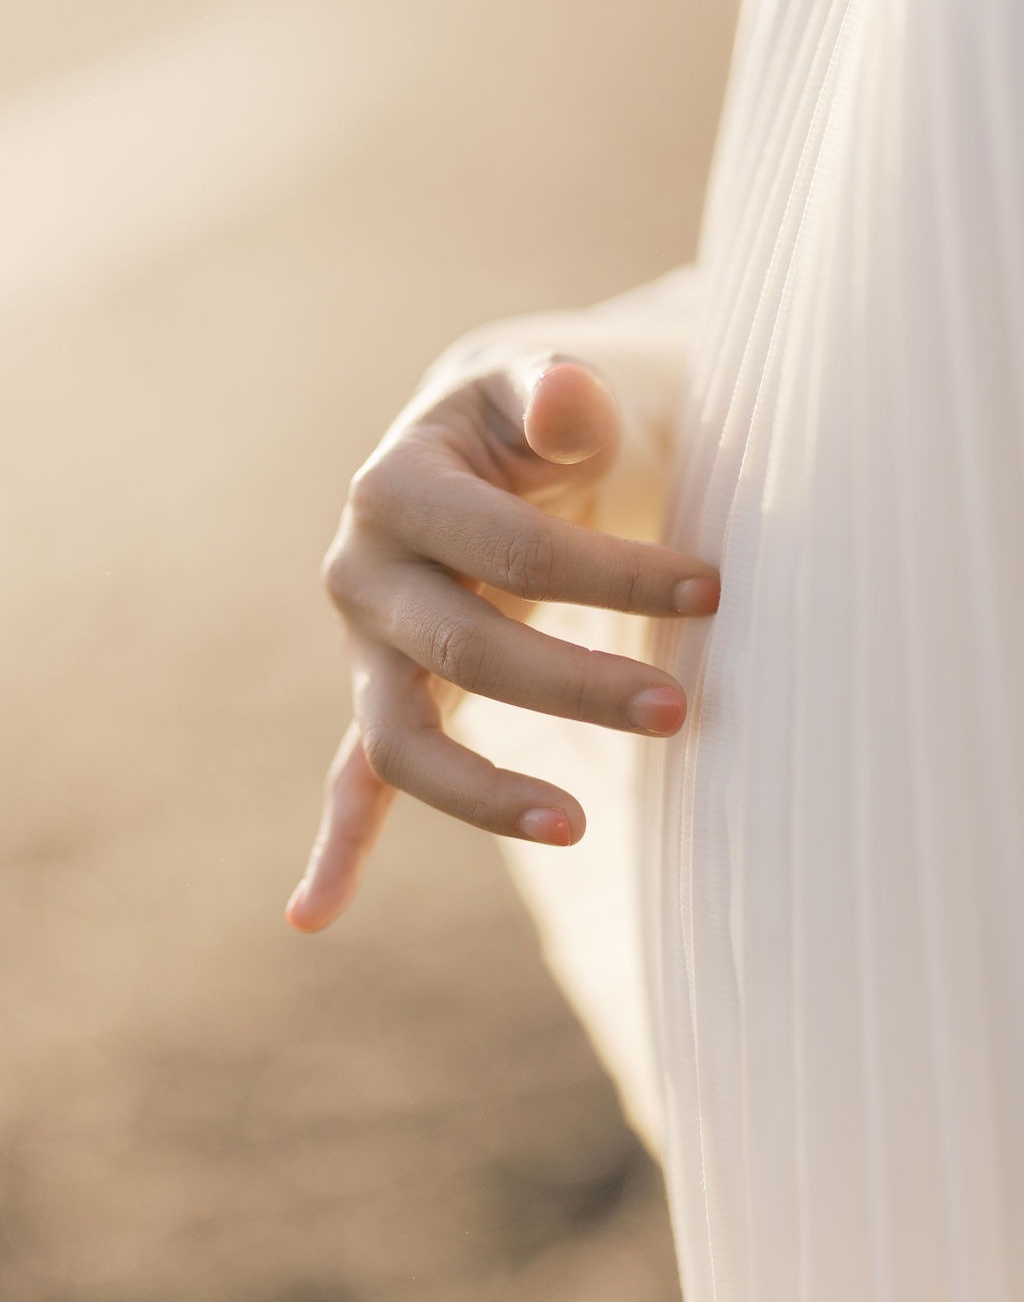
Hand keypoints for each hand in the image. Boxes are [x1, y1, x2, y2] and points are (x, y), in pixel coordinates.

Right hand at [286, 344, 718, 931]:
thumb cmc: (542, 419)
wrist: (491, 447)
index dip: (616, 575)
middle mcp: (364, 570)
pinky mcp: (384, 691)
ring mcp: (368, 644)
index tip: (713, 588)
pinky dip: (338, 843)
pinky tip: (315, 912)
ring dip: (484, 790)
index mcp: (400, 485)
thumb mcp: (551, 389)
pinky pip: (356, 776)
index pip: (515, 553)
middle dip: (576, 689)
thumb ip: (560, 395)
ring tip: (577, 826)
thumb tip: (570, 395)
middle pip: (464, 651)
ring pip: (403, 739)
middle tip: (680, 710)